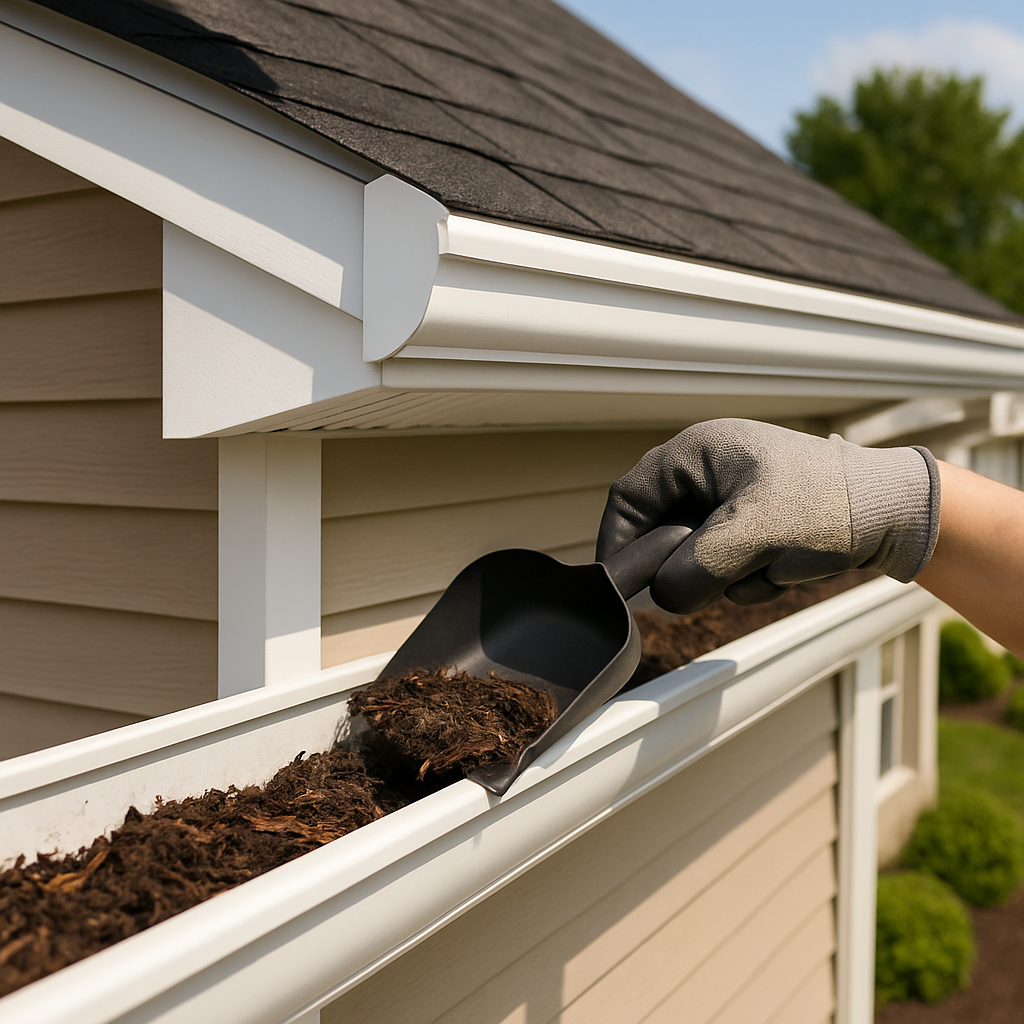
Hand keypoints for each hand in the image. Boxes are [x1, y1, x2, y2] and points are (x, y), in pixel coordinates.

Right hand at [597, 418, 939, 612]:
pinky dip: (750, 577)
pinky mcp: (753, 527)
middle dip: (689, 566)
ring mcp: (731, 501)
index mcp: (697, 452)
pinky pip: (726, 566)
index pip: (629, 498)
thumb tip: (663, 598)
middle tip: (714, 583)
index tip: (618, 585)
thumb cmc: (828, 504)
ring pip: (694, 558)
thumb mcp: (753, 535)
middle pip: (661, 533)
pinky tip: (786, 566)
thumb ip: (694, 568)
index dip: (616, 543)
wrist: (897, 513)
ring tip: (772, 565)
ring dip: (727, 576)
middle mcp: (708, 472)